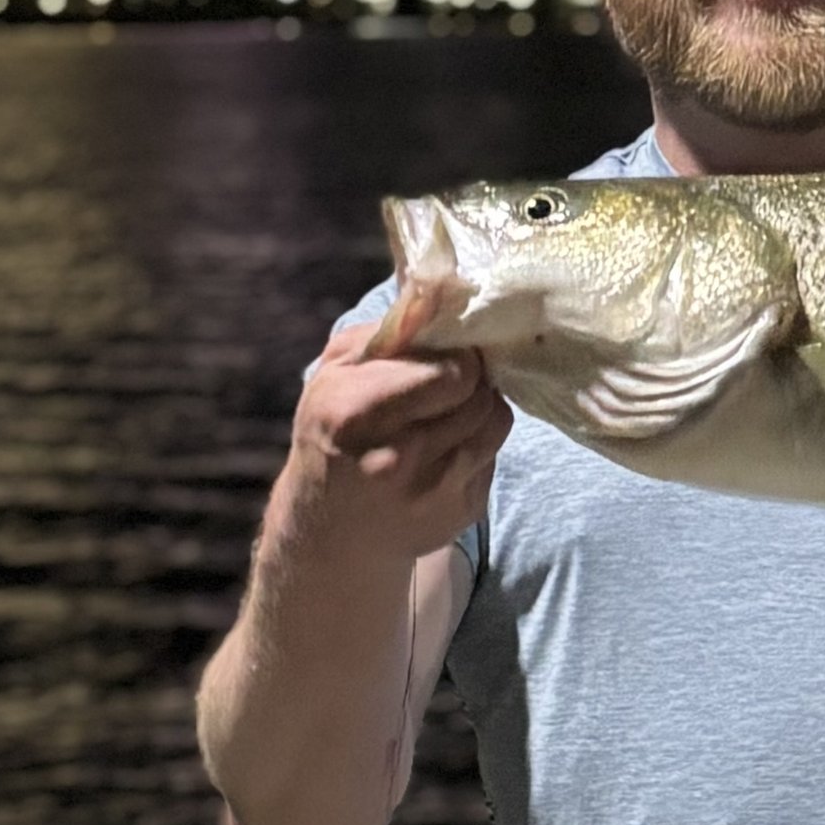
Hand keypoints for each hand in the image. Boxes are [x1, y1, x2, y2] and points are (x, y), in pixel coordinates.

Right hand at [283, 313, 510, 570]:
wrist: (328, 531)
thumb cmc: (330, 434)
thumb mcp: (336, 372)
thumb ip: (388, 330)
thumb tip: (445, 292)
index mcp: (357, 413)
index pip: (454, 372)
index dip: (459, 355)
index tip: (447, 354)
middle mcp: (396, 458)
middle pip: (479, 395)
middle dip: (471, 380)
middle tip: (450, 381)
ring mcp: (432, 492)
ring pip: (496, 423)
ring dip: (479, 409)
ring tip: (446, 413)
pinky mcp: (460, 514)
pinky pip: (493, 456)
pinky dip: (475, 444)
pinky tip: (443, 450)